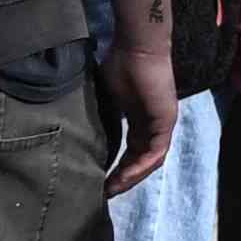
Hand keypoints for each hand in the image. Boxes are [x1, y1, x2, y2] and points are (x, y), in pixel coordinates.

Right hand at [102, 39, 180, 196]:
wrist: (136, 47)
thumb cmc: (119, 64)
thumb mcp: (104, 97)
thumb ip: (98, 115)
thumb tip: (75, 129)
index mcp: (140, 119)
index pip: (132, 151)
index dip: (117, 168)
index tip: (99, 181)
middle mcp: (153, 124)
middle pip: (141, 160)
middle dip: (123, 179)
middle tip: (104, 193)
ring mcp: (162, 123)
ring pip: (150, 161)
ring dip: (132, 177)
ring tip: (112, 190)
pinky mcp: (165, 121)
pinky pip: (155, 152)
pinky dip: (140, 167)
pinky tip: (124, 178)